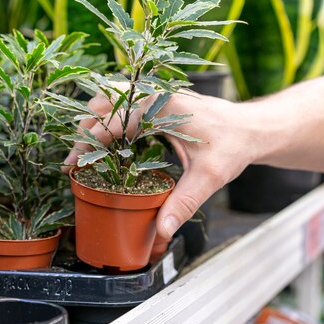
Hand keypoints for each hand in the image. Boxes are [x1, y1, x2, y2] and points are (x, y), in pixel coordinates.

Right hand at [64, 91, 256, 238]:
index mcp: (162, 106)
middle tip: (74, 161)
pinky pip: (121, 103)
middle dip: (84, 131)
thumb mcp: (210, 177)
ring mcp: (154, 94)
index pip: (112, 121)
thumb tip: (161, 230)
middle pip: (103, 104)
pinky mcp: (156, 100)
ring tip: (85, 151)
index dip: (88, 145)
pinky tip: (105, 143)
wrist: (252, 128)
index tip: (72, 165)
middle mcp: (154, 94)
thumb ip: (183, 202)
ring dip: (93, 122)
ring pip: (109, 99)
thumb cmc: (233, 146)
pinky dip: (107, 119)